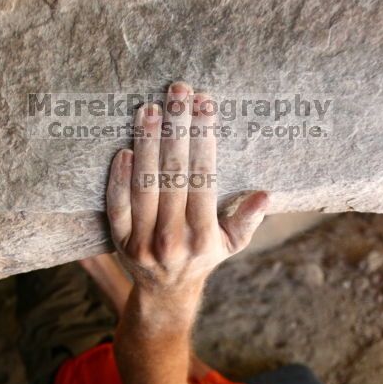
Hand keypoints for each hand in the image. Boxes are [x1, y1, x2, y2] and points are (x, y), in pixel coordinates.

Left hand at [106, 81, 269, 291]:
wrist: (165, 291)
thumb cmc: (203, 256)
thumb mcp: (231, 243)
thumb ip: (246, 220)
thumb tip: (265, 195)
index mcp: (203, 238)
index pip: (203, 179)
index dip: (204, 139)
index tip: (205, 104)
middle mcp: (173, 241)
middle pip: (173, 176)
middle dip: (176, 129)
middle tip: (178, 92)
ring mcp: (143, 242)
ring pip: (144, 186)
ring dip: (146, 144)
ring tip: (149, 109)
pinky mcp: (120, 241)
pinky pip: (117, 205)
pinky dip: (119, 178)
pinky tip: (124, 149)